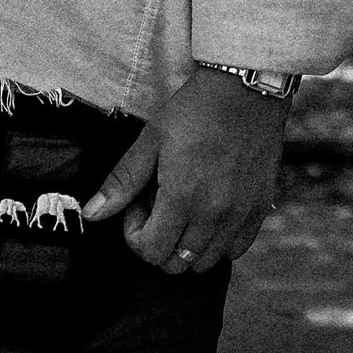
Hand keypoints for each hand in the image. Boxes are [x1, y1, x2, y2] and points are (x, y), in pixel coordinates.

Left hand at [88, 69, 290, 273]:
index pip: (151, 251)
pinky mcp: (260, 208)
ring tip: (186, 209)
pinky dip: (220, 242)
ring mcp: (240, 214)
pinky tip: (211, 214)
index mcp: (182, 198)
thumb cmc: (195, 110)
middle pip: (177, 263)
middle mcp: (214, 214)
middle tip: (159, 207)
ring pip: (207, 261)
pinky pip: (237, 248)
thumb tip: (92, 214)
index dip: (135, 234)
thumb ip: (122, 182)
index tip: (139, 205)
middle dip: (159, 242)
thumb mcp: (151, 141)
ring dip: (188, 245)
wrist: (246, 89)